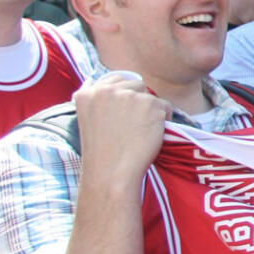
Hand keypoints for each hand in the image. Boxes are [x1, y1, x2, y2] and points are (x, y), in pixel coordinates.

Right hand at [74, 73, 171, 191]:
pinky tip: (152, 135)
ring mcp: (130, 96)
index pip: (115, 80)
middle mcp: (107, 91)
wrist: (111, 173)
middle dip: (140, 102)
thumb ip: (104, 102)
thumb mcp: (92, 121)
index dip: (126, 94)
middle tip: (135, 126)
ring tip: (141, 133)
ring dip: (152, 112)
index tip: (128, 111)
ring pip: (151, 97)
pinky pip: (166, 107)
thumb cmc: (103, 153)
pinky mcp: (150, 105)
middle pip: (136, 86)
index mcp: (87, 94)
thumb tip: (126, 88)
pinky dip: (164, 120)